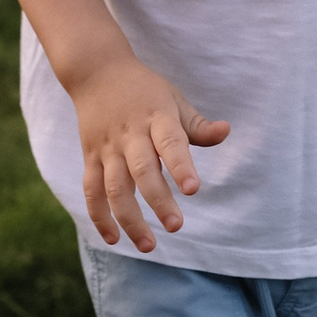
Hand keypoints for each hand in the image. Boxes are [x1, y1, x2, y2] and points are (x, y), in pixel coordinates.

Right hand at [66, 55, 229, 251]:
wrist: (96, 71)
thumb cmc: (145, 90)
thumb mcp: (174, 99)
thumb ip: (198, 125)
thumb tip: (226, 132)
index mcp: (156, 117)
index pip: (170, 142)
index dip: (181, 166)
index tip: (193, 190)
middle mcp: (130, 134)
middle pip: (141, 170)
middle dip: (158, 200)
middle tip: (176, 226)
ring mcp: (107, 147)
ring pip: (114, 187)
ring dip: (129, 218)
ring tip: (148, 245)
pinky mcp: (90, 157)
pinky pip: (91, 190)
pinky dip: (99, 215)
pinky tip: (112, 239)